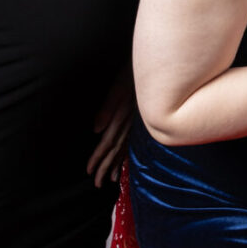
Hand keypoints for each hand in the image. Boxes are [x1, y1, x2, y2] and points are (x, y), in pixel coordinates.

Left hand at [86, 71, 135, 187]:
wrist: (157, 64)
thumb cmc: (134, 71)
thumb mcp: (118, 87)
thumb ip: (107, 108)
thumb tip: (96, 130)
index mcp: (121, 117)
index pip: (108, 143)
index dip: (98, 158)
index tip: (89, 172)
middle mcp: (129, 123)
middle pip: (116, 150)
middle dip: (106, 167)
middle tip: (97, 184)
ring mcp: (137, 122)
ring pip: (126, 148)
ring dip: (117, 164)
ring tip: (111, 179)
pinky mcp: (141, 118)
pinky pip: (134, 140)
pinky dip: (129, 153)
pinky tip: (127, 161)